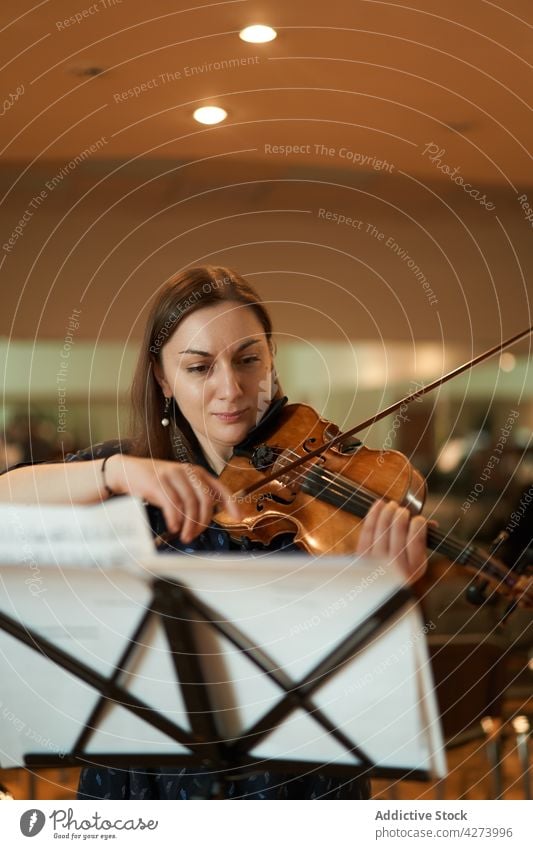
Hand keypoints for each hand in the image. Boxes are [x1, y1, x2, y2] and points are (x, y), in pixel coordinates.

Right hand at [105, 455, 238, 542]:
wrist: (126, 471)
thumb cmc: (154, 481)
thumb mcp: (178, 484)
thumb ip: (193, 495)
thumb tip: (206, 517)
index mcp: (196, 472)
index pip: (219, 488)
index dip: (231, 503)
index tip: (237, 517)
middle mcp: (187, 472)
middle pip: (205, 500)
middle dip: (203, 522)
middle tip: (196, 534)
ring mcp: (173, 475)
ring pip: (190, 504)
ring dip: (189, 524)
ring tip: (185, 535)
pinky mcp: (158, 482)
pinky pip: (172, 504)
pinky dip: (176, 519)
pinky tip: (174, 527)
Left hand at [356, 499, 427, 583]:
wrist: (376, 587)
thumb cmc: (400, 570)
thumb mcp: (417, 562)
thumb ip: (423, 542)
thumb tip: (432, 523)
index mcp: (413, 568)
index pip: (416, 540)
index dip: (418, 524)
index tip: (418, 518)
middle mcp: (394, 566)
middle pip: (398, 531)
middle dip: (401, 515)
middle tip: (403, 510)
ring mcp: (376, 561)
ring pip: (382, 528)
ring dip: (388, 512)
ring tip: (392, 506)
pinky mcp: (362, 555)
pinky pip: (367, 530)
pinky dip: (373, 515)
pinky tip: (378, 505)